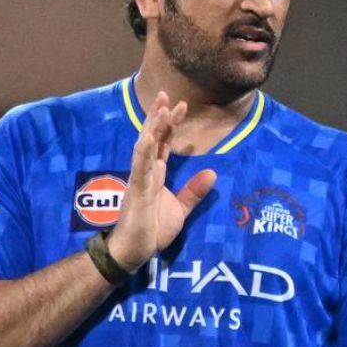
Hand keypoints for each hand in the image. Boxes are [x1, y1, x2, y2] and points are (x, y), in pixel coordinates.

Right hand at [108, 91, 216, 271]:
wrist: (134, 251)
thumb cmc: (152, 230)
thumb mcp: (181, 209)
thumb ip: (194, 191)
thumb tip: (212, 173)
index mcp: (156, 174)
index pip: (163, 143)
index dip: (171, 125)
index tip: (182, 106)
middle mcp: (146, 172)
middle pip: (153, 138)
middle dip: (160, 116)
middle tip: (168, 94)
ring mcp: (139, 179)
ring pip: (145, 146)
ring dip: (153, 126)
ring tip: (161, 107)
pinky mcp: (136, 190)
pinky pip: (139, 167)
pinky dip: (143, 151)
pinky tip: (147, 136)